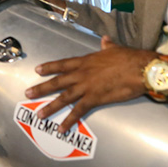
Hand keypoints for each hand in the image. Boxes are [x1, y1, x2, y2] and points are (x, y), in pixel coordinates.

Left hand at [24, 36, 155, 132]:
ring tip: (39, 114)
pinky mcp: (95, 98)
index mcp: (86, 61)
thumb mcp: (114, 49)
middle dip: (42, 88)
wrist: (139, 69)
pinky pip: (78, 111)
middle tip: (28, 93)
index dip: (49, 67)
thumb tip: (105, 39)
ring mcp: (87, 86)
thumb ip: (107, 45)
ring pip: (64, 97)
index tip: (37, 70)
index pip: (63, 64)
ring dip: (50, 106)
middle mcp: (82, 73)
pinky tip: (61, 127)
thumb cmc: (128, 58)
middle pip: (58, 81)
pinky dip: (69, 120)